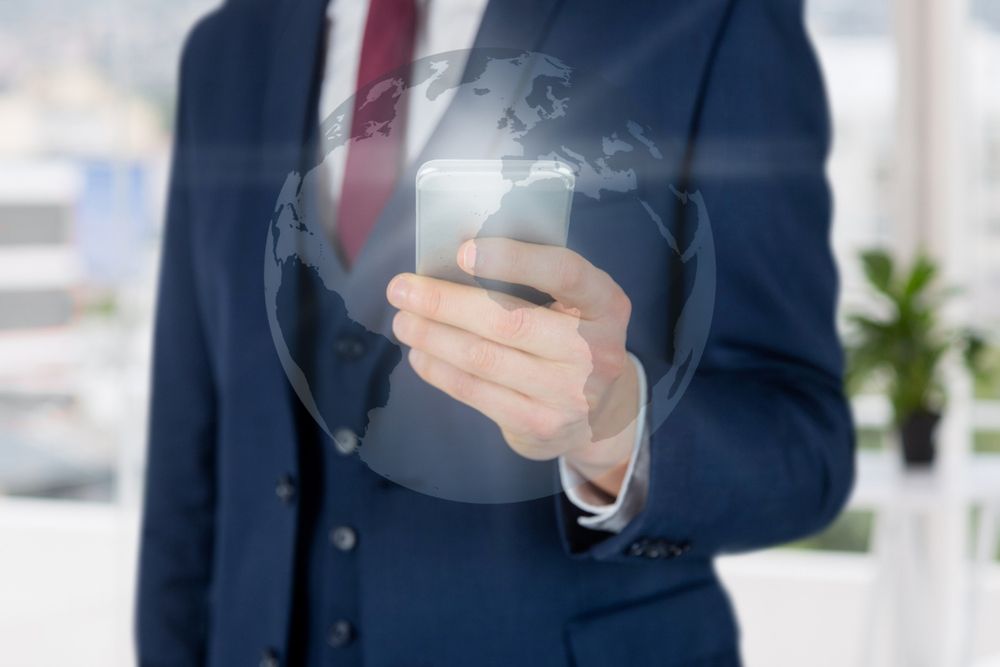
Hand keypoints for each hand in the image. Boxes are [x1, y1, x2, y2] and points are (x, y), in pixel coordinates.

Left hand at [386, 238, 639, 497]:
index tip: (462, 251)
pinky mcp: (540, 426)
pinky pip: (477, 393)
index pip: (564, 273)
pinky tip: (420, 355)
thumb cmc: (572, 339)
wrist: (599, 415)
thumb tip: (456, 255)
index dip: (514, 259)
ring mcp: (569, 393)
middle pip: (508, 321)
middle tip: (401, 288)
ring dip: (432, 337)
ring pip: (484, 359)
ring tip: (402, 321)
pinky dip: (440, 371)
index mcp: (605, 305)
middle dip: (445, 303)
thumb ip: (533, 281)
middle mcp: (594, 350)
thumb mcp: (573, 306)